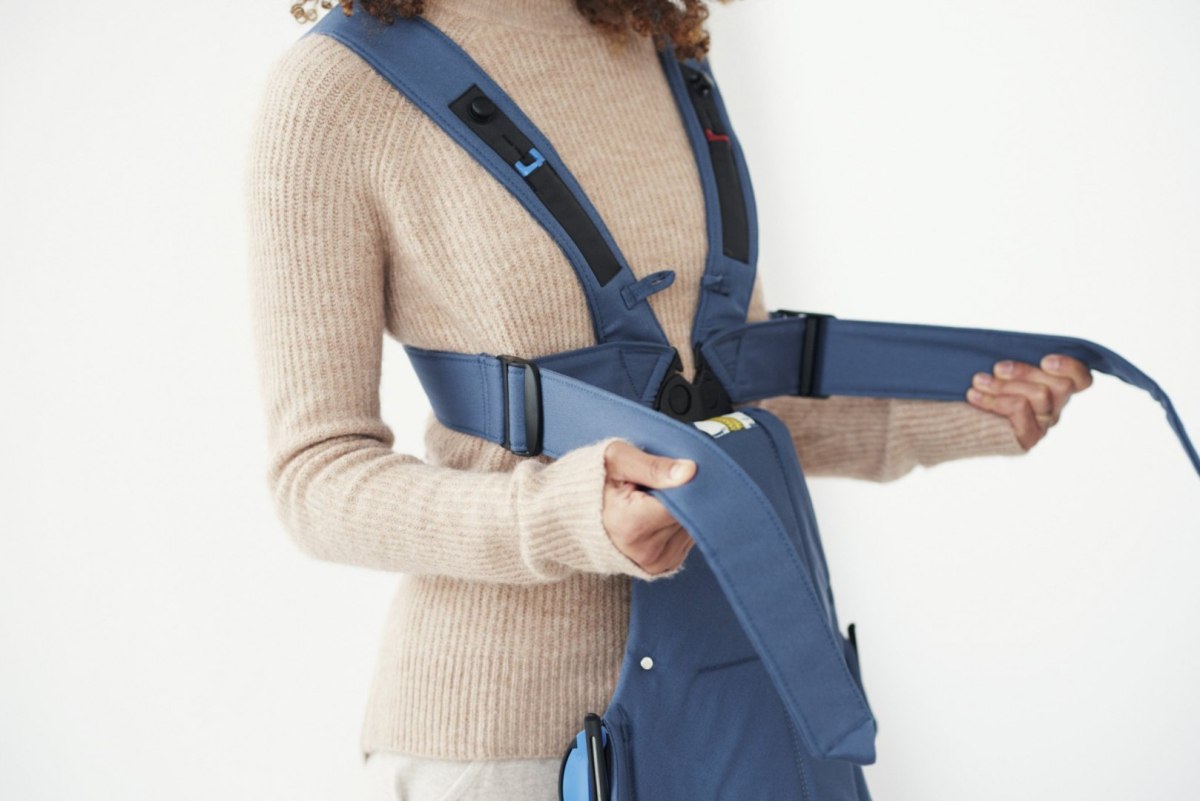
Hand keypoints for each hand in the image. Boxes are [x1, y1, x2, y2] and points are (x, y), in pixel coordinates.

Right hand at [602, 440, 697, 575]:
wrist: (568, 515)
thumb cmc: (591, 482)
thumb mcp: (617, 460)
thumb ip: (654, 466)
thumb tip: (690, 472)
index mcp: (632, 524)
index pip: (686, 502)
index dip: (685, 482)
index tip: (672, 470)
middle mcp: (646, 551)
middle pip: (691, 515)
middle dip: (681, 495)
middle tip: (652, 485)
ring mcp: (655, 563)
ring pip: (693, 527)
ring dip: (680, 510)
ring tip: (649, 501)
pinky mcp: (662, 567)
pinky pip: (687, 539)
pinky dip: (677, 523)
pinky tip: (654, 515)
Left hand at [966, 353, 1093, 449]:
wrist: (952, 422)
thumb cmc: (980, 388)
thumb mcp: (999, 368)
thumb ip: (1016, 357)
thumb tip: (1013, 341)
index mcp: (1054, 387)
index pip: (1082, 379)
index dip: (1071, 367)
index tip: (1045, 360)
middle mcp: (1054, 407)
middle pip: (1061, 385)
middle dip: (1025, 371)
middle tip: (996, 368)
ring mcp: (1042, 424)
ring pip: (1039, 395)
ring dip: (1004, 384)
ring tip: (978, 381)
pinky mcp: (1028, 437)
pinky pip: (1021, 410)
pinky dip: (994, 399)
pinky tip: (974, 395)